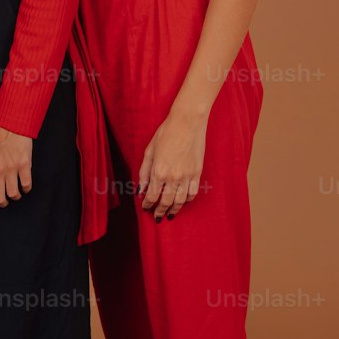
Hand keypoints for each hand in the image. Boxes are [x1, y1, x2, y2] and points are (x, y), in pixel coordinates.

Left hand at [0, 122, 33, 209]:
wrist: (10, 124)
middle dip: (3, 203)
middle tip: (5, 201)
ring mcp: (11, 168)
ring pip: (14, 194)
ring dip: (15, 196)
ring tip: (16, 193)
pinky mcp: (24, 165)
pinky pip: (26, 185)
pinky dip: (26, 188)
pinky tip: (25, 185)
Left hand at [137, 105, 207, 221]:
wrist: (188, 122)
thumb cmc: (166, 133)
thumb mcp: (149, 151)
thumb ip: (144, 172)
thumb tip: (141, 189)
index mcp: (158, 171)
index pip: (152, 196)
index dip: (148, 205)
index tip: (146, 208)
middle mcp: (173, 177)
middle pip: (165, 202)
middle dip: (160, 211)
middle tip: (157, 216)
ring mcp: (187, 176)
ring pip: (180, 201)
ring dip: (174, 210)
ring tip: (169, 214)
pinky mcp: (198, 173)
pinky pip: (193, 193)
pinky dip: (187, 200)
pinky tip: (183, 202)